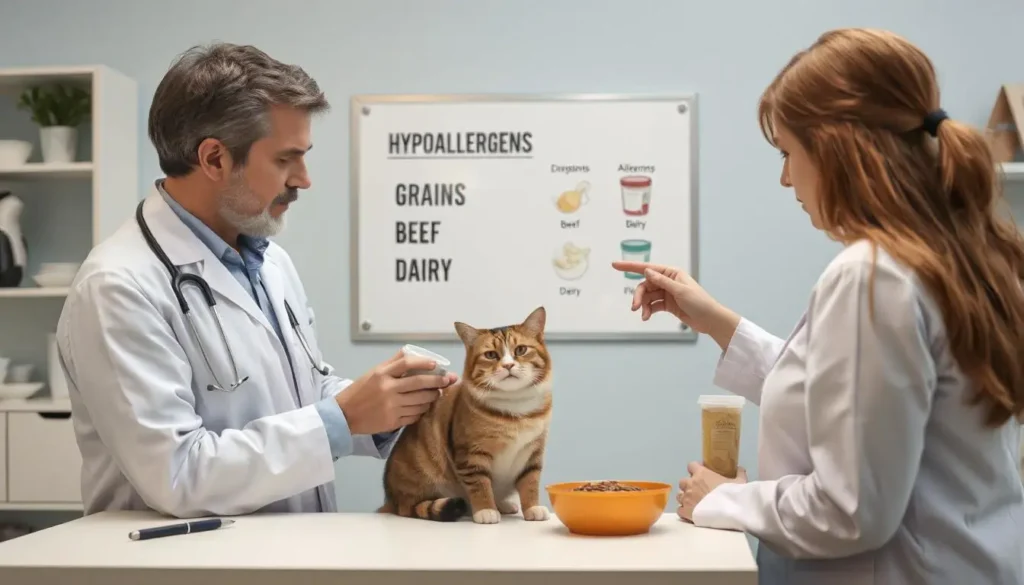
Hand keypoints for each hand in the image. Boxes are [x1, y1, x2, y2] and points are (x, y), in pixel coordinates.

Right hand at [335, 350, 458, 434]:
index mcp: (382, 374)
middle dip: (438, 382)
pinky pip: (414, 416)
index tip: (436, 364)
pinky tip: (424, 407)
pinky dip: (422, 411)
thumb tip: (411, 352)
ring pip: (420, 401)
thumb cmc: (361, 391)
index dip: (424, 362)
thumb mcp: (373, 372)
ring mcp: (391, 407)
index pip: (407, 363)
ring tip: (437, 394)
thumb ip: (393, 362)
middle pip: (419, 384)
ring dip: (432, 397)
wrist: (344, 415)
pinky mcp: (392, 422)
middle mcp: (387, 389)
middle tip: (448, 381)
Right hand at [610, 261, 740, 349]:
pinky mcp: (667, 304)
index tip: (615, 265)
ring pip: (647, 297)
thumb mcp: (680, 291)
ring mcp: (666, 293)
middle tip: (634, 307)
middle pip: (645, 285)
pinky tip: (647, 317)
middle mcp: (667, 281)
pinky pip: (652, 305)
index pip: (647, 268)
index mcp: (671, 273)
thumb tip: (646, 271)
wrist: (710, 320)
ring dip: (643, 306)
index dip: (629, 266)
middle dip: (638, 296)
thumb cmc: (699, 302)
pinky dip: (648, 311)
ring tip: (643, 316)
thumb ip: (662, 281)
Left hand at [676, 462, 747, 522]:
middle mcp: (690, 484)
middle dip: (689, 485)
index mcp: (701, 474)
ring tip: (694, 502)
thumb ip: (738, 473)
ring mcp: (686, 498)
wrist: (729, 512)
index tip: (701, 473)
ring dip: (685, 497)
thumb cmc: (732, 494)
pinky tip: (691, 512)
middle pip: (683, 481)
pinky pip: (679, 509)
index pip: (691, 465)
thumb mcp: (739, 481)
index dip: (695, 469)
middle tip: (698, 490)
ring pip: (679, 495)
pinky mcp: (685, 511)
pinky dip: (684, 510)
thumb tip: (740, 469)